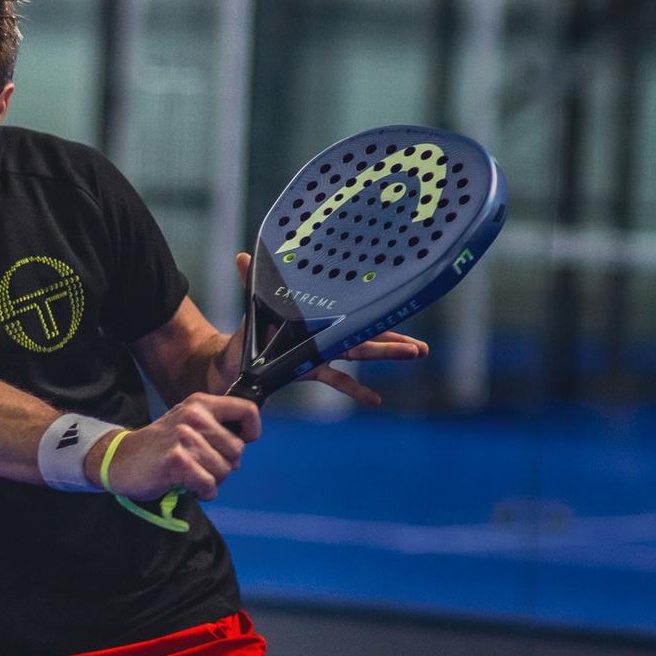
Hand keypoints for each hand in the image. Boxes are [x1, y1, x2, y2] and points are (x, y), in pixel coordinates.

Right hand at [96, 390, 260, 503]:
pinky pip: (208, 485)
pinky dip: (203, 492)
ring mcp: (184, 437)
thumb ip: (215, 429)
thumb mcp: (187, 424)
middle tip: (203, 467)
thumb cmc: (158, 446)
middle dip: (225, 465)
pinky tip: (189, 487)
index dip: (251, 431)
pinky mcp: (177, 460)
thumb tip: (241, 449)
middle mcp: (194, 415)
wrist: (120, 459)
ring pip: (224, 470)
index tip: (241, 442)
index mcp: (201, 403)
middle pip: (237, 450)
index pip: (247, 410)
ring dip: (211, 481)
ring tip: (192, 476)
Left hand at [215, 252, 429, 408]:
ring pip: (359, 353)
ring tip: (415, 354)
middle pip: (365, 333)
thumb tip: (242, 256)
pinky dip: (356, 390)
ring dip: (387, 354)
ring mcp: (320, 353)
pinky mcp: (310, 371)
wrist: (233, 360)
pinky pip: (338, 381)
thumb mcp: (254, 303)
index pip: (350, 309)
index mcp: (316, 314)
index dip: (374, 307)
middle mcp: (324, 333)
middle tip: (422, 344)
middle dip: (394, 337)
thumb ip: (252, 281)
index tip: (401, 300)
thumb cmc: (250, 330)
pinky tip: (375, 400)